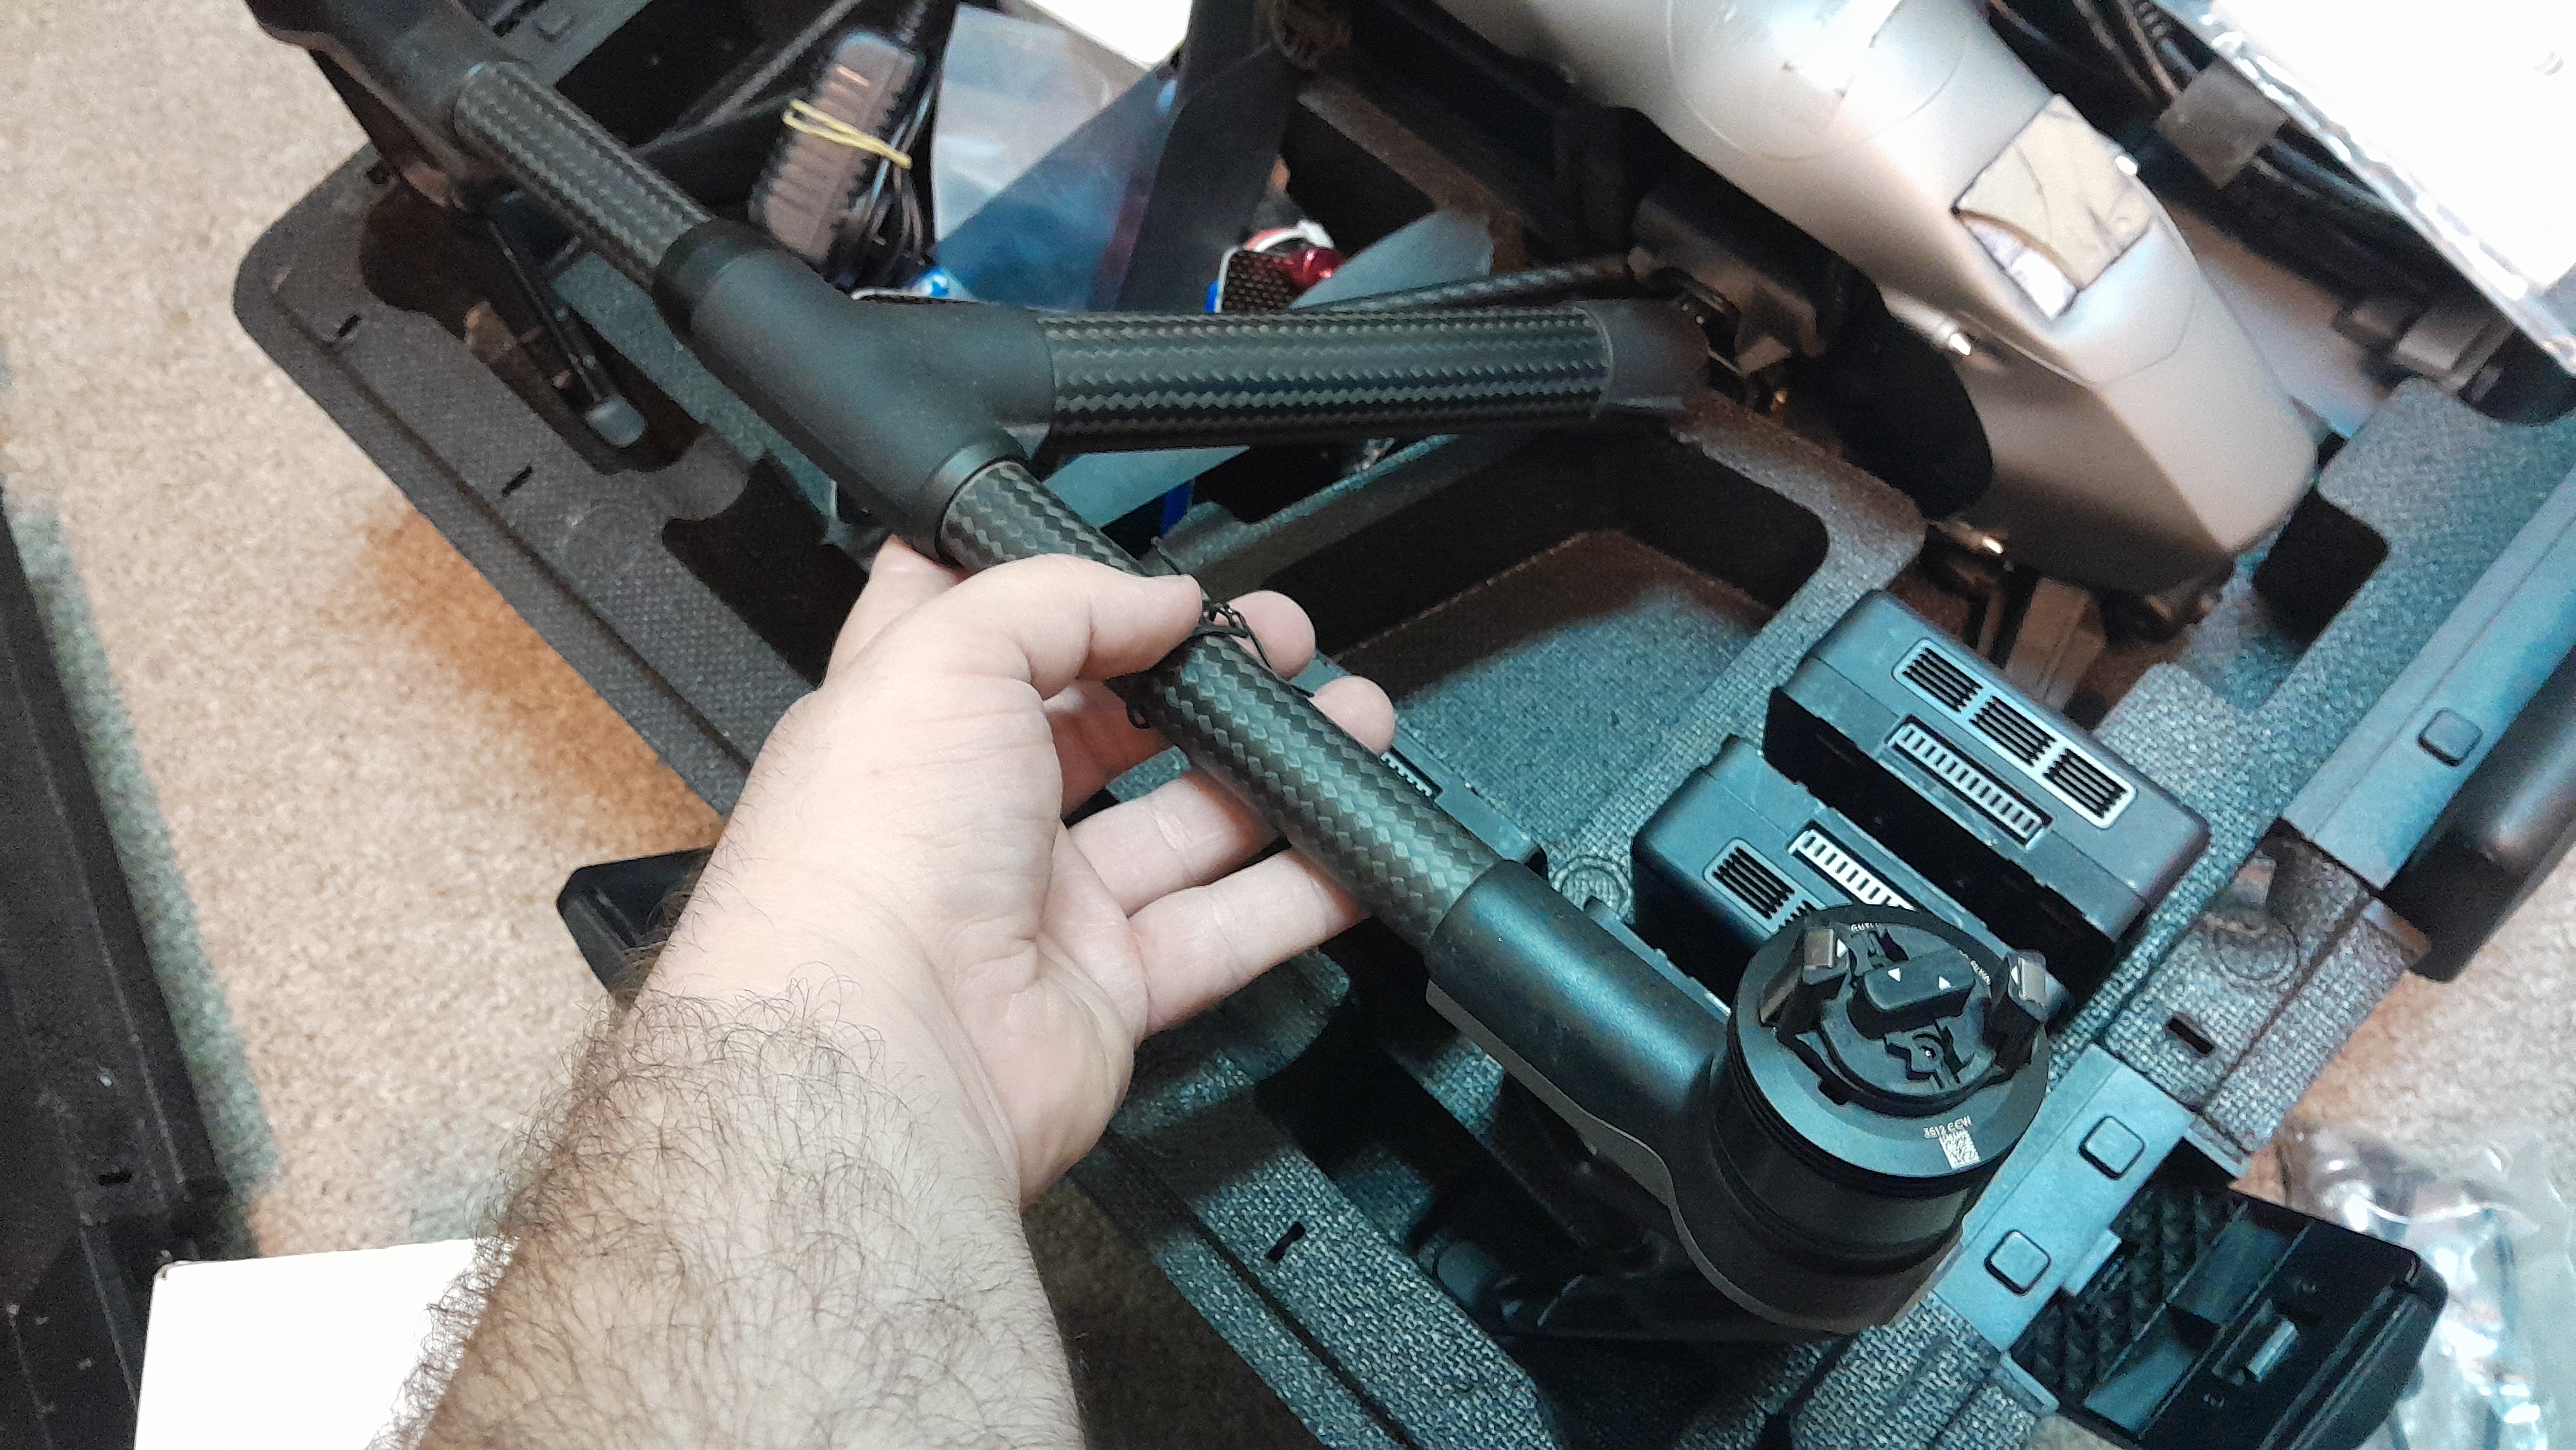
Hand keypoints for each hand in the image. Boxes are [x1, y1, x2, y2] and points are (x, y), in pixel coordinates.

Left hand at [652, 540, 1394, 1197]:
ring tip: (1351, 721)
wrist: (877, 1052)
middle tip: (1279, 644)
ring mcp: (1043, 906)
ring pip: (1182, 826)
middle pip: (1107, 726)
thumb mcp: (948, 658)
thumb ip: (1061, 600)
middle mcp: (974, 813)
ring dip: (1272, 774)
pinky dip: (1295, 895)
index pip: (978, 632)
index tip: (1140, 569)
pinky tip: (1351, 850)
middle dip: (1199, 679)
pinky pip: (1221, 932)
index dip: (1056, 591)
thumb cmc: (863, 863)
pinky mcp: (1104, 991)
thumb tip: (1161, 600)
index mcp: (910, 721)